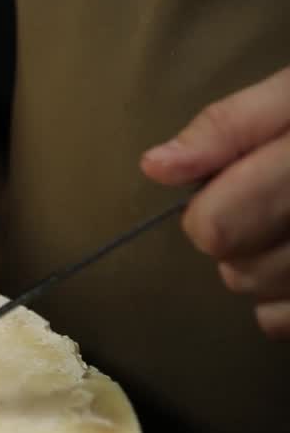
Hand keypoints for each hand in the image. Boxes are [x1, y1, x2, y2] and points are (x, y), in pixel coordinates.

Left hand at [141, 66, 289, 338]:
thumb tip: (157, 168)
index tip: (230, 183)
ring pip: (267, 302)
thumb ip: (232, 126)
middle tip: (272, 205)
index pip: (218, 227)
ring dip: (266, 272)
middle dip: (237, 240)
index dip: (209, 207)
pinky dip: (289, 306)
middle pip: (239, 271)